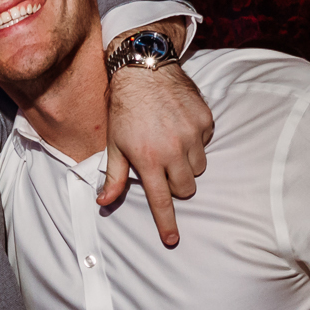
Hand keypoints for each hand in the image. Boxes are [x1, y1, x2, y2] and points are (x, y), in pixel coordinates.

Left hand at [99, 63, 211, 247]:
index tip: (172, 240)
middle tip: (163, 168)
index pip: (161, 200)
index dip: (167, 223)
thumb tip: (103, 201)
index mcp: (148, 159)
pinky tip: (179, 125)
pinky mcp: (205, 120)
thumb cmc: (125, 109)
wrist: (144, 69)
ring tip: (171, 143)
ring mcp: (192, 134)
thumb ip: (113, 176)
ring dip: (187, 163)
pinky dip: (196, 140)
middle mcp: (173, 150)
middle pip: (186, 188)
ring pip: (198, 167)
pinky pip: (206, 143)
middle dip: (176, 185)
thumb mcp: (114, 144)